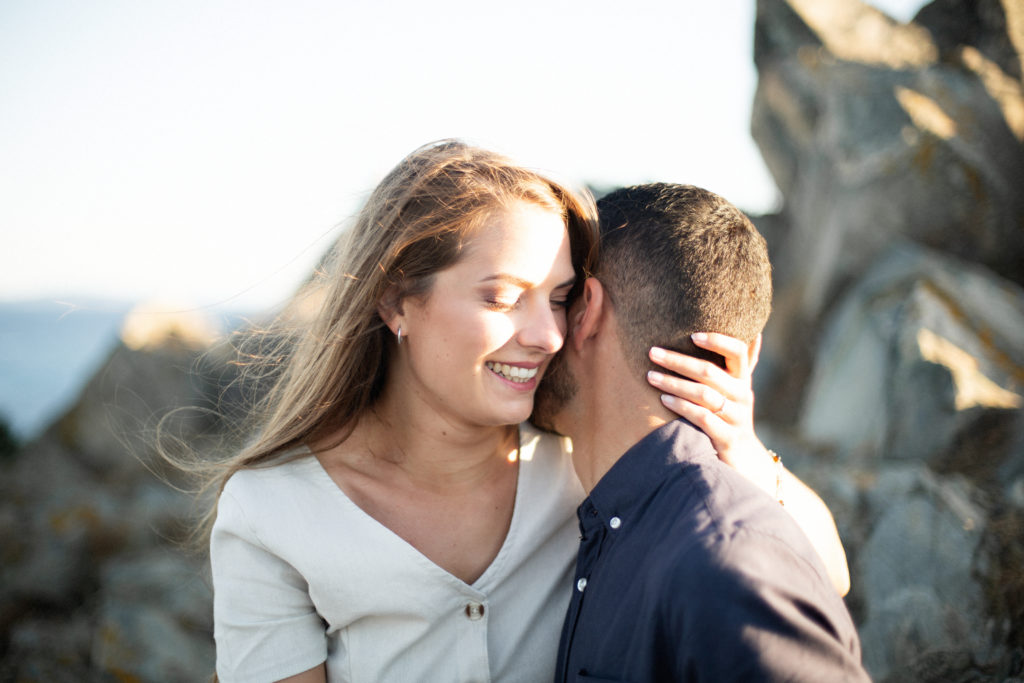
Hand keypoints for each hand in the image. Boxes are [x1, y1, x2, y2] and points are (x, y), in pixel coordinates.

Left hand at [647, 333, 774, 494]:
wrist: (743, 458)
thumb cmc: (731, 414)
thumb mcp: (738, 388)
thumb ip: (742, 362)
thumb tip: (753, 331)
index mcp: (743, 379)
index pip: (738, 352)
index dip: (717, 341)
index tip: (691, 335)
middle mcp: (742, 395)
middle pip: (710, 372)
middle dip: (678, 361)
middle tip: (652, 352)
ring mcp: (736, 418)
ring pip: (703, 395)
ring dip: (674, 383)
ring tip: (650, 376)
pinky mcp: (727, 438)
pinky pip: (703, 419)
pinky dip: (682, 407)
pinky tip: (664, 400)